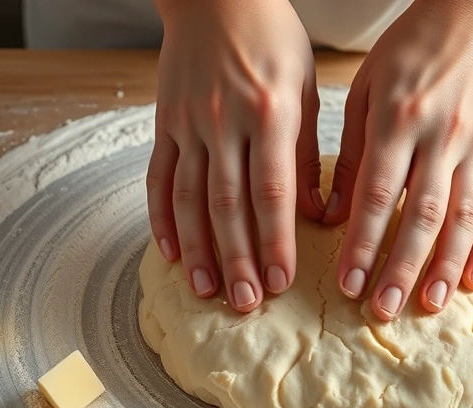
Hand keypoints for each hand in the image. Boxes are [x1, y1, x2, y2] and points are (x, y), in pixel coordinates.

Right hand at [147, 0, 321, 311]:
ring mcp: (188, 125)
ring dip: (198, 250)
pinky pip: (158, 178)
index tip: (281, 281)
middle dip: (238, 259)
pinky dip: (161, 218)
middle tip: (246, 303)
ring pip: (190, 199)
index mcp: (270, 114)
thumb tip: (314, 214)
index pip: (271, 193)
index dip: (275, 242)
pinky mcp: (164, 123)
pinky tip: (168, 252)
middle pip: (229, 206)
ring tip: (206, 290)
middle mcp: (225, 123)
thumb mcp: (305, 89)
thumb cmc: (272, 39)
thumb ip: (308, 154)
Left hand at [326, 0, 472, 320]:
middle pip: (421, 216)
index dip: (363, 245)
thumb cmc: (410, 51)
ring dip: (446, 267)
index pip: (378, 196)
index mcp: (398, 120)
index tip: (348, 284)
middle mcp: (440, 137)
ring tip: (429, 306)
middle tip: (382, 310)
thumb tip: (333, 216)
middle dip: (400, 268)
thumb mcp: (367, 90)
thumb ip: (350, 153)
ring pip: (462, 218)